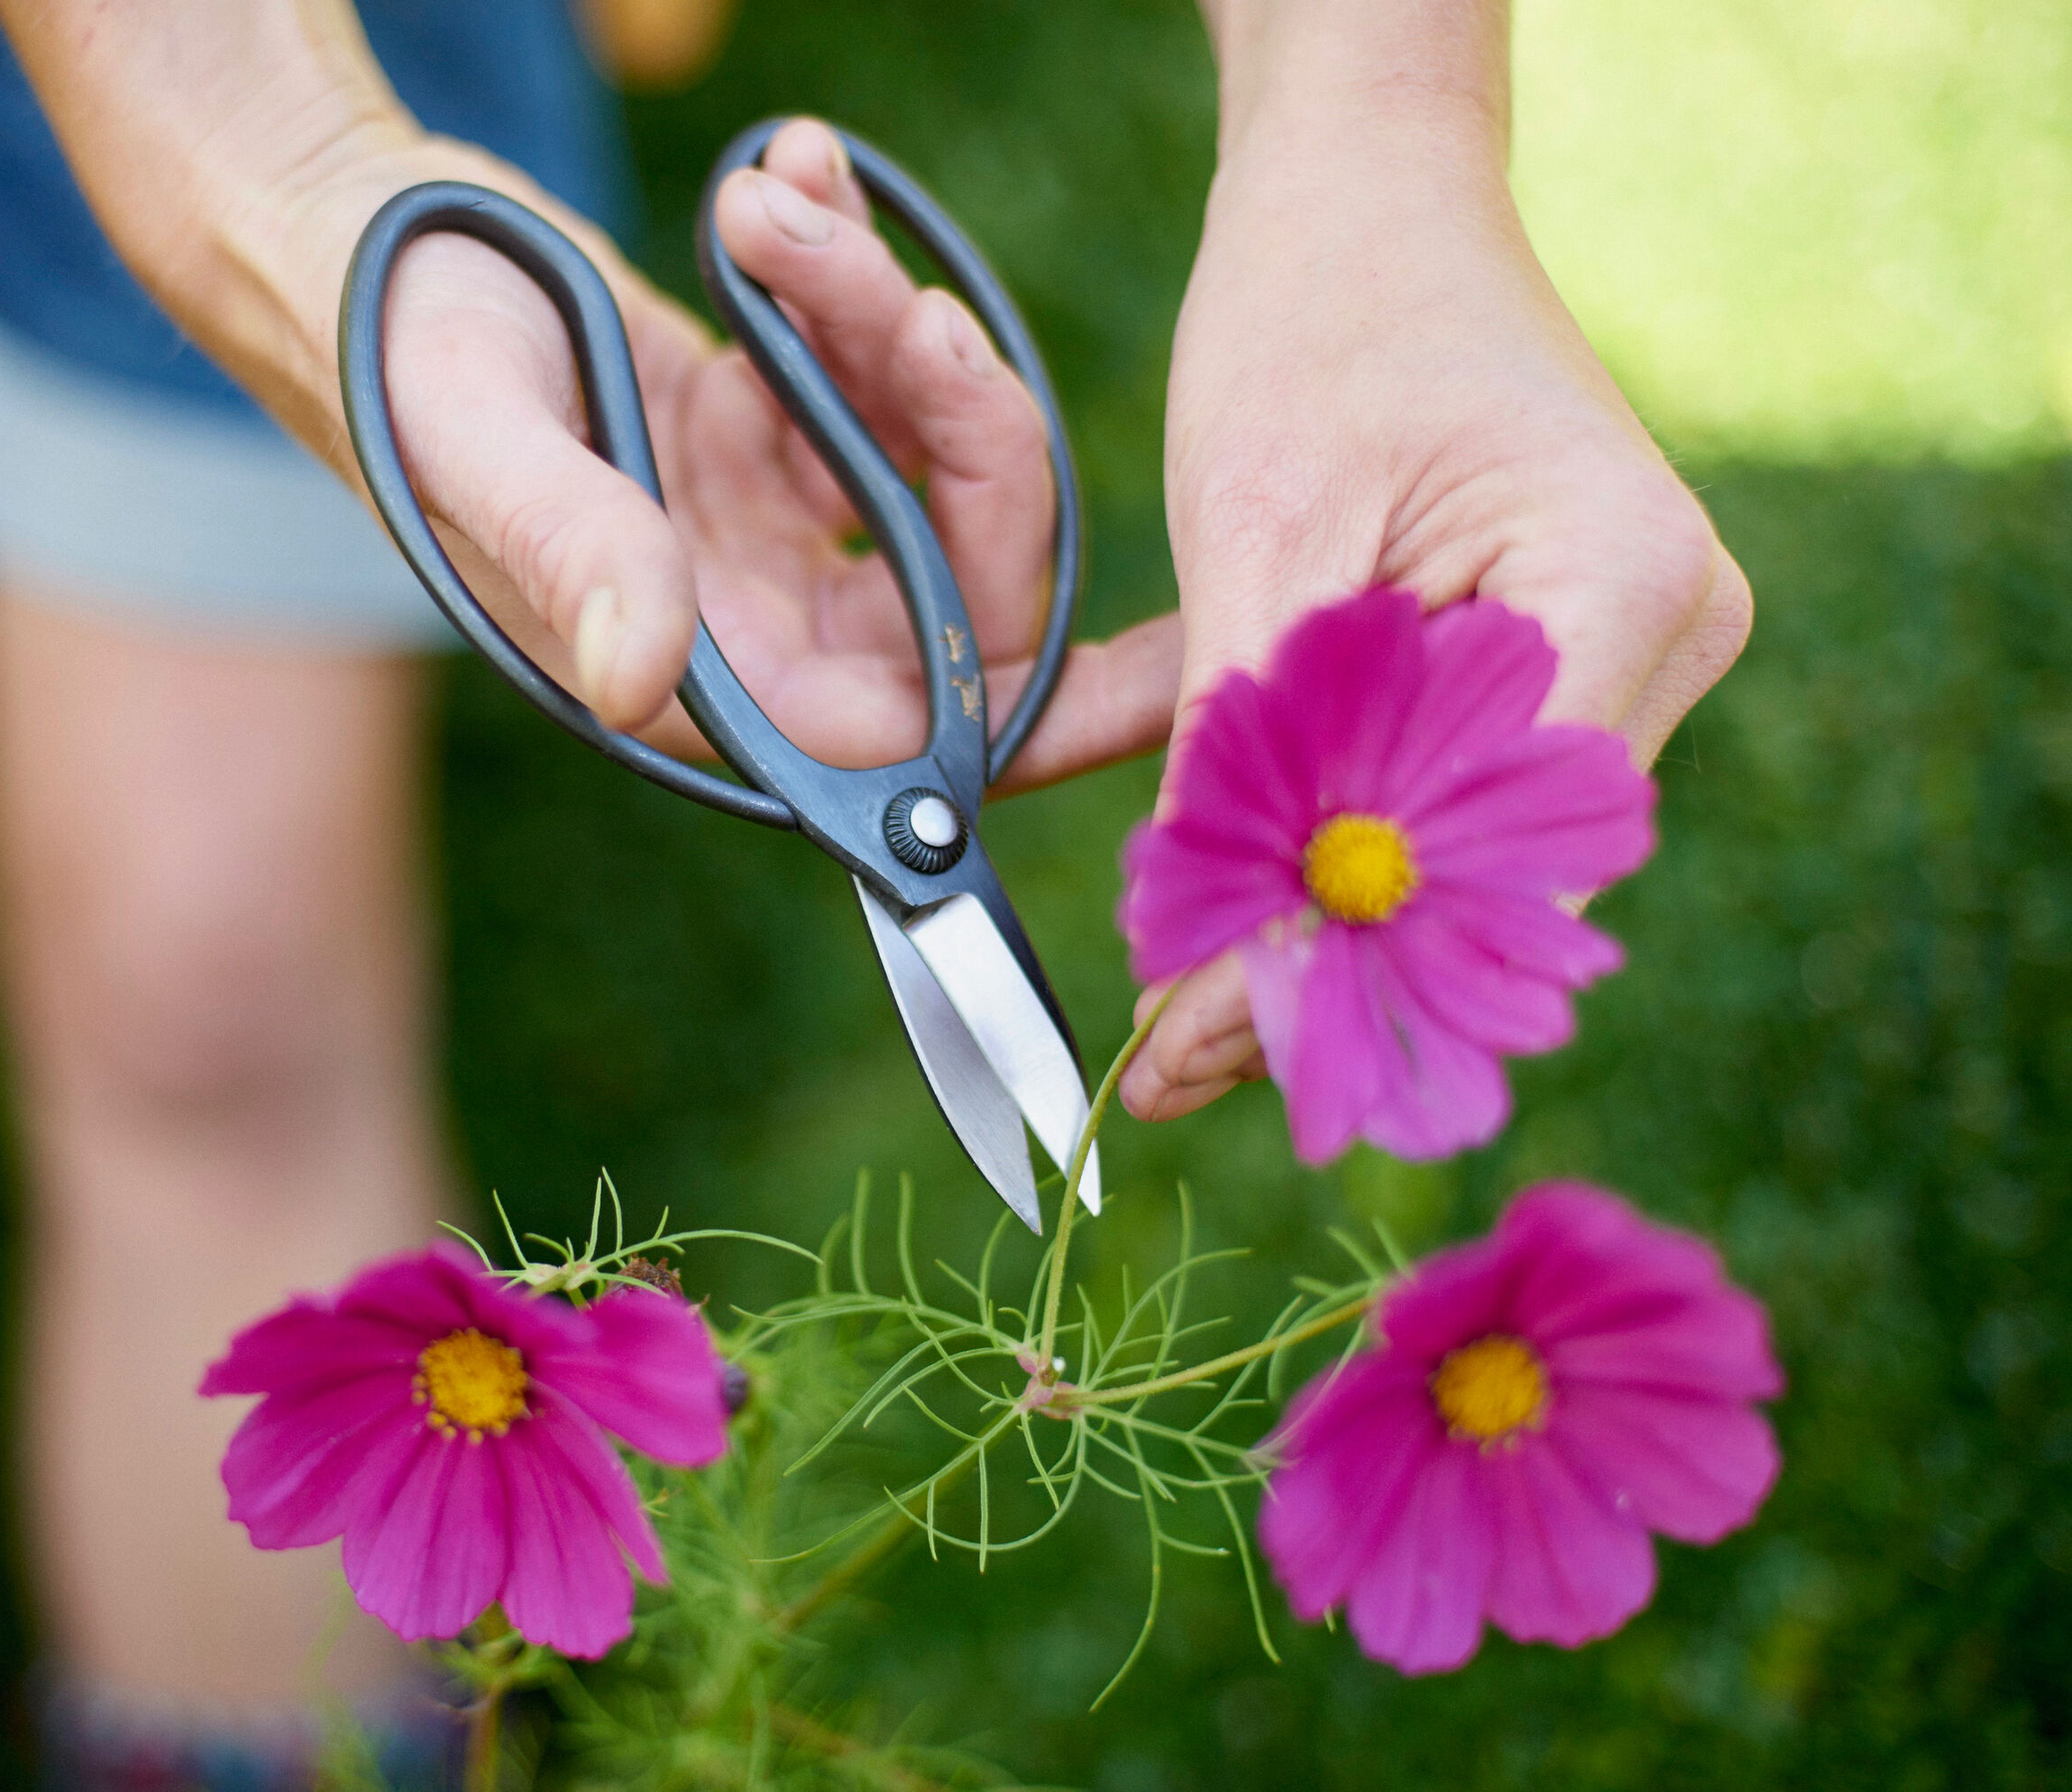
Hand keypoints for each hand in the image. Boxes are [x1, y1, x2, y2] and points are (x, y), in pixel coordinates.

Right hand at [0, 0, 1180, 787]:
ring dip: (877, 320)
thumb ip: (571, 549)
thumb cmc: (380, 339)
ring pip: (918, 460)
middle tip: (900, 308)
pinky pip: (860, 379)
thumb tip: (645, 677)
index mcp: (689, 674)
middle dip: (960, 432)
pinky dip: (846, 277)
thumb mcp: (472, 435)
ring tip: (780, 201)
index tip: (1172, 667)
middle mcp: (739, 624)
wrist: (331, 232)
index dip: (1046, 720)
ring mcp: (752, 531)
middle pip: (953, 583)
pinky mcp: (749, 439)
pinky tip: (788, 177)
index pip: (910, 742)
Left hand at [1120, 37, 1750, 1121]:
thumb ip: (1241, 750)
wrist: (1363, 195)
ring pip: (1465, 854)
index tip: (1196, 1049)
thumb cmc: (1310, 315)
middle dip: (1325, 974)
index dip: (1338, 961)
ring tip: (1179, 1036)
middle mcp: (1661, 636)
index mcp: (1621, 587)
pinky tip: (1228, 925)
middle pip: (1491, 877)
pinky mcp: (1557, 659)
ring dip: (1321, 926)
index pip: (1487, 847)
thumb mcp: (1248, 538)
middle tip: (1169, 1074)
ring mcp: (1625, 652)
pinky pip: (1446, 795)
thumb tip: (1203, 963)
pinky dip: (1334, 851)